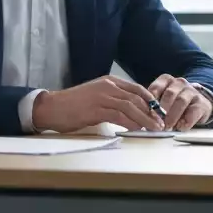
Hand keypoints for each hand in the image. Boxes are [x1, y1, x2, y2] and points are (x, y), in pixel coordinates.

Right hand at [32, 76, 163, 133]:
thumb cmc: (73, 104)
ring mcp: (102, 97)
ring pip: (131, 107)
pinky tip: (137, 130)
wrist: (52, 107)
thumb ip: (112, 99)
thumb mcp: (96, 96)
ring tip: (154, 128)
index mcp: (109, 81)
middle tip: (161, 123)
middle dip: (152, 111)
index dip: (150, 100)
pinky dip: (131, 123)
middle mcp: (108, 86)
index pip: (136, 89)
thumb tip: (131, 111)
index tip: (159, 112)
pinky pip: (119, 116)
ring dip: (145, 119)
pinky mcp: (96, 109)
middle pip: (137, 98)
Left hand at [147, 74, 212, 130]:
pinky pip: (194, 110)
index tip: (147, 113)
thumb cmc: (174, 103)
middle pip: (169, 94)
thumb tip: (142, 118)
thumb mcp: (163, 100)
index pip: (156, 87)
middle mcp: (179, 83)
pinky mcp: (202, 103)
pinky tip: (181, 127)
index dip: (151, 101)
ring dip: (173, 116)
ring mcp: (192, 91)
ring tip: (167, 127)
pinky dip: (187, 120)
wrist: (198, 104)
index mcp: (166, 80)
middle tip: (157, 122)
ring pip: (181, 101)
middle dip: (162, 110)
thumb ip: (154, 106)